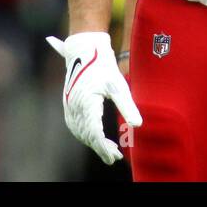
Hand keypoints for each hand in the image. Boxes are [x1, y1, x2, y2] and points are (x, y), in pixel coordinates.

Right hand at [47, 31, 141, 164]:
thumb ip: (127, 106)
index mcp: (87, 102)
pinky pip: (75, 125)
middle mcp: (75, 106)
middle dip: (100, 148)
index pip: (94, 133)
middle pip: (86, 135)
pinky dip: (85, 134)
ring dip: (92, 142)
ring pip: (79, 132)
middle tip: (116, 156)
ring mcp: (69, 105)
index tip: (114, 157)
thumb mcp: (118, 85)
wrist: (85, 49)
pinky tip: (96, 138)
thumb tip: (138, 125)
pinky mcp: (68, 103)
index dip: (104, 147)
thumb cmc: (103, 65)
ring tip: (109, 149)